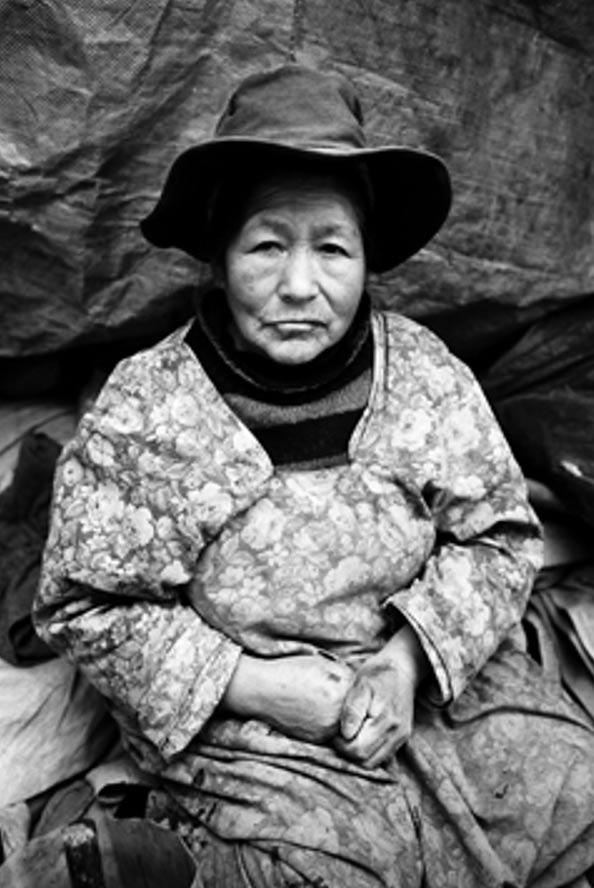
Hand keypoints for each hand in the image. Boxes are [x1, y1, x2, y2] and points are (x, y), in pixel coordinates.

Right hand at [222, 652, 353, 743]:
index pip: (360, 691)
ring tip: (320, 704)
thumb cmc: (291, 671)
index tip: (345, 685)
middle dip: (347, 704)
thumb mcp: (322, 663)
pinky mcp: (316, 739)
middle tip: (330, 696)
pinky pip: (329, 732)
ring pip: (343, 723)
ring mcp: (326, 727)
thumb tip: (358, 685)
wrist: (263, 689)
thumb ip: (344, 674)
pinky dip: (325, 725)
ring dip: (338, 716)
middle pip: (354, 710)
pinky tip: (311, 713)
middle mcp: (337, 711)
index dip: (352, 687)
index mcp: (341, 688)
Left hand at [334, 625, 428, 768]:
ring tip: (348, 737)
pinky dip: (368, 753)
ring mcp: (400, 737)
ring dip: (357, 755)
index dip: (340, 745)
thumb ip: (353, 709)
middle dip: (347, 752)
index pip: (358, 750)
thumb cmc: (378, 673)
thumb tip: (345, 734)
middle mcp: (396, 733)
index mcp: (385, 720)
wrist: (402, 668)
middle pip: (365, 760)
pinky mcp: (402, 738)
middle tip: (338, 735)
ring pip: (374, 763)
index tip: (333, 732)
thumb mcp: (361, 683)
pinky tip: (360, 738)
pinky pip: (382, 756)